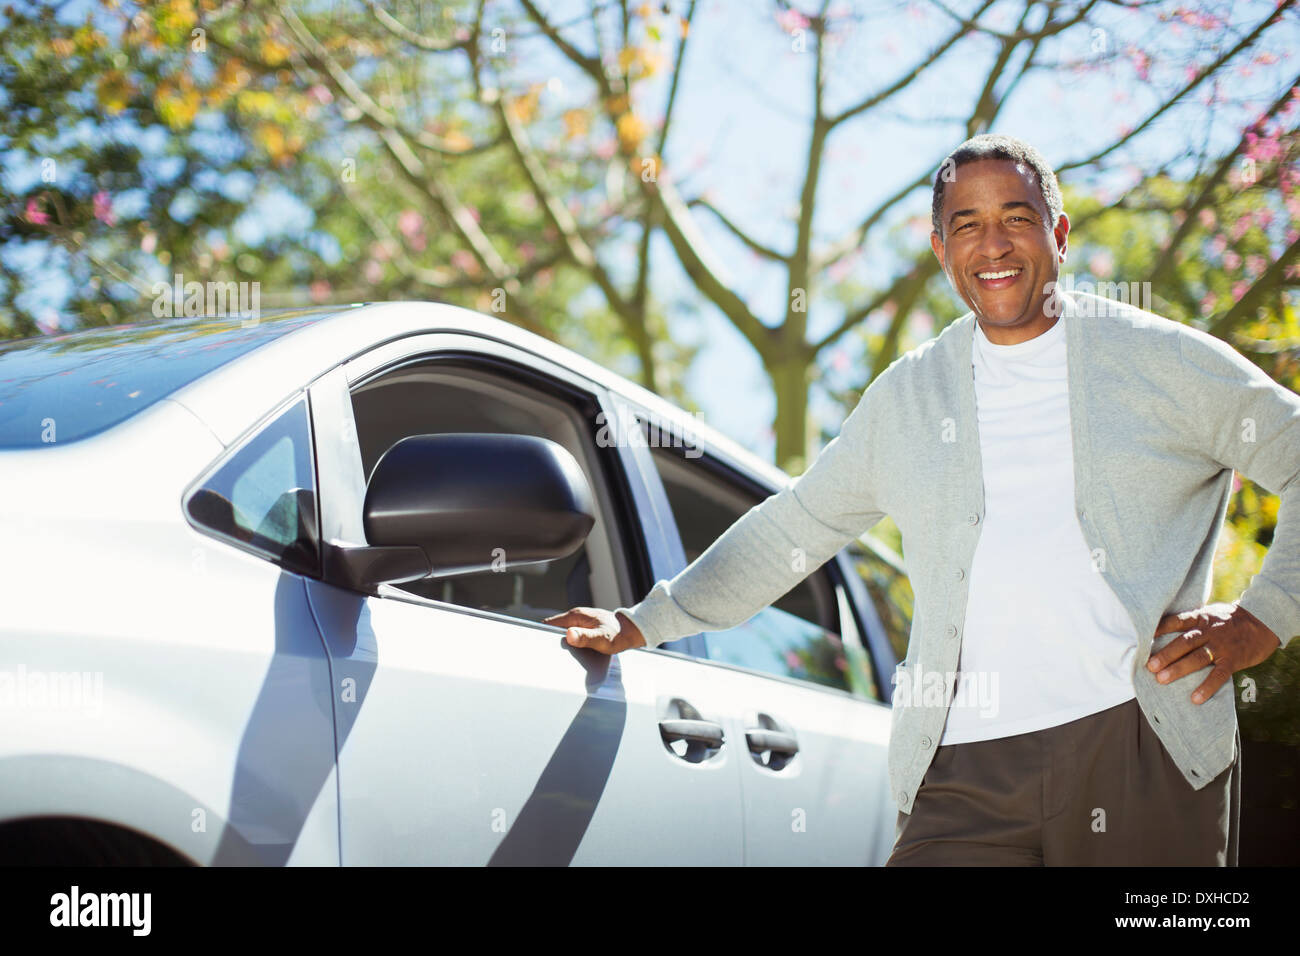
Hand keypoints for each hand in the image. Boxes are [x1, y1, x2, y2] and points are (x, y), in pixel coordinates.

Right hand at [542, 607, 645, 654]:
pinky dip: (569, 642)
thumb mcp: (602, 639)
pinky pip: (572, 634)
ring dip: (561, 642)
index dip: (544, 634)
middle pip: (555, 628)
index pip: (550, 623)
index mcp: (576, 616)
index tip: (542, 646)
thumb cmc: (618, 635)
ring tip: (561, 655)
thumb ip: (585, 637)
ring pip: (563, 632)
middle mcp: (576, 616)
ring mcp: (581, 621)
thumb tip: (569, 634)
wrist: (632, 631)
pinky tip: (572, 652)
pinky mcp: (585, 626)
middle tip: (551, 654)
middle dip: (551, 640)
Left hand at [1146, 601, 1281, 703]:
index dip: (1159, 629)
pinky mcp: (1233, 660)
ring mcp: (1221, 646)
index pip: (1176, 621)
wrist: (1264, 621)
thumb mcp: (1211, 613)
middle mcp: (1209, 631)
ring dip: (1178, 669)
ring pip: (1197, 658)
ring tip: (1161, 679)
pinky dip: (1207, 687)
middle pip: (1184, 642)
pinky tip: (1195, 698)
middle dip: (1165, 654)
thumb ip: (1192, 621)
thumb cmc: (1231, 619)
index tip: (1141, 637)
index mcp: (1201, 618)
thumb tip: (1164, 629)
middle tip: (1148, 666)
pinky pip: (1219, 675)